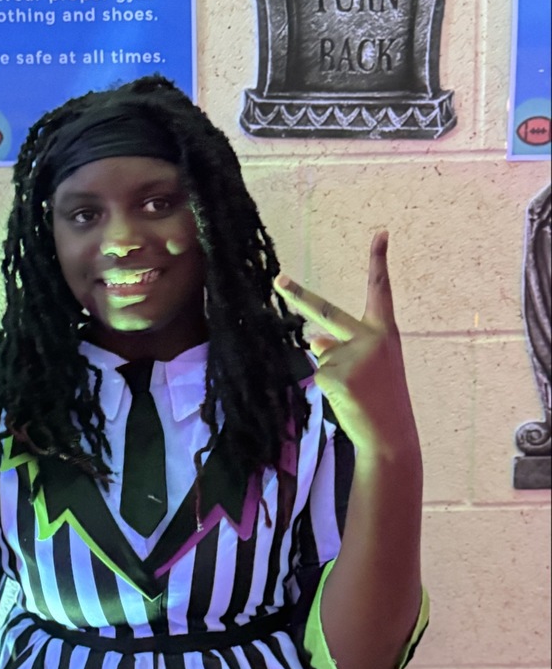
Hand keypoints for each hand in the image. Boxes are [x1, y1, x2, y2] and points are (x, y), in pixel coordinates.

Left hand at [274, 231, 418, 457]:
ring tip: (355, 392)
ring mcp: (351, 356)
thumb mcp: (370, 366)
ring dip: (331, 371)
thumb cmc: (382, 400)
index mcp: (385, 333)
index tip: (379, 234)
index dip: (379, 262)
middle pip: (327, 311)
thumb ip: (343, 346)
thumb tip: (313, 340)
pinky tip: (347, 398)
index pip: (381, 291)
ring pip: (322, 355)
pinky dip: (326, 386)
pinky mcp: (334, 375)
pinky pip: (318, 373)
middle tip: (278, 279)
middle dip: (298, 296)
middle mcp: (368, 338)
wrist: (390, 434)